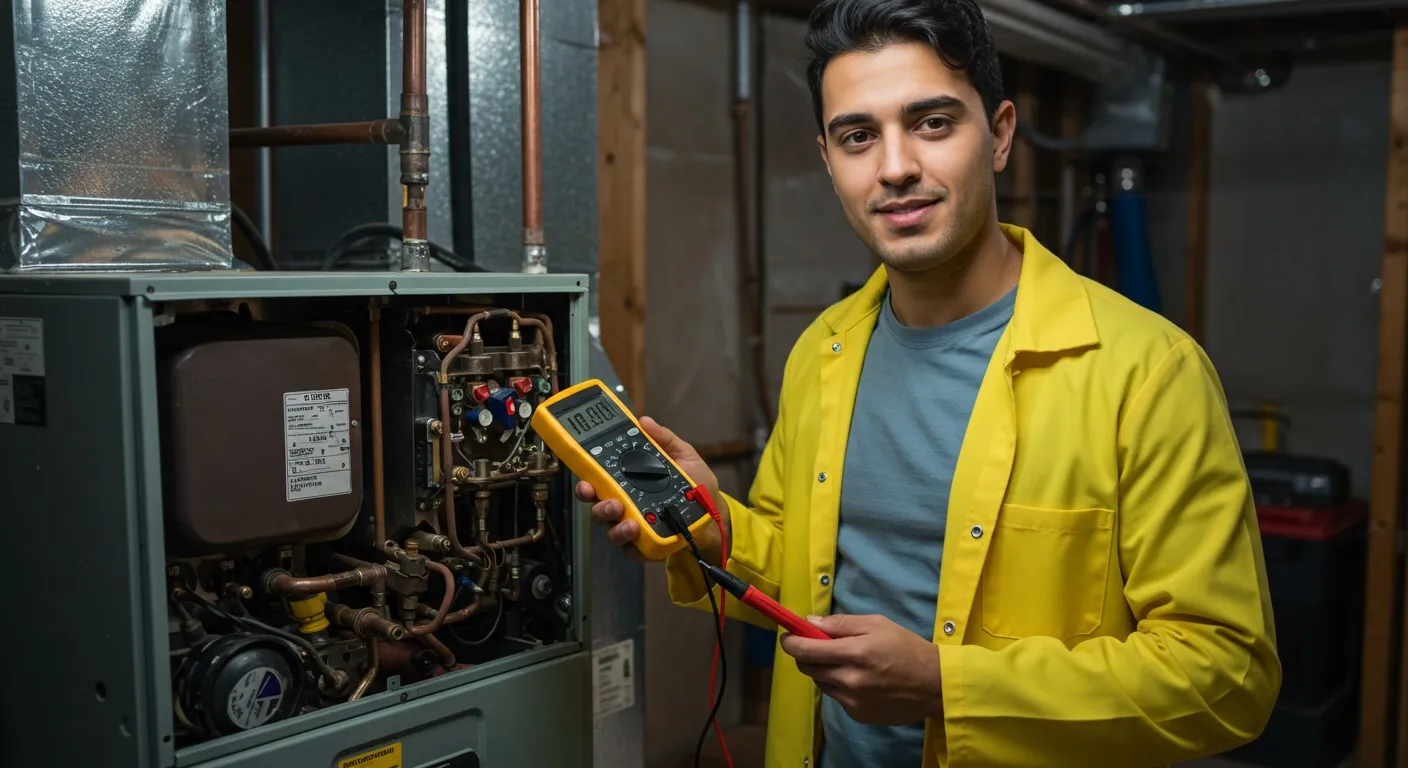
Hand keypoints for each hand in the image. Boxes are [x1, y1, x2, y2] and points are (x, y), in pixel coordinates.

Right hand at [574, 416, 728, 561]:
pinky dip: (631, 544)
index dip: (587, 480)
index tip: (586, 479)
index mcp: (628, 481)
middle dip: (598, 505)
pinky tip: (639, 536)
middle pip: (598, 506)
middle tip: (612, 502)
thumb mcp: (684, 456)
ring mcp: (631, 527)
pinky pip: (630, 550)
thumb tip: (645, 421)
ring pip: (610, 530)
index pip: (600, 480)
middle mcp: (625, 504)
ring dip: (615, 526)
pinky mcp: (643, 547)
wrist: (715, 514)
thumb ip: (665, 439)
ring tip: (630, 523)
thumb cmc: (695, 484)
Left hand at [780, 614, 944, 725]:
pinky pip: (836, 697)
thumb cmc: (906, 647)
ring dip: (823, 671)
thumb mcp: (876, 624)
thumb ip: (840, 623)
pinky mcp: (858, 714)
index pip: (806, 650)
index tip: (787, 636)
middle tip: (816, 646)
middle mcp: (850, 680)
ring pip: (820, 683)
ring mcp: (853, 701)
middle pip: (807, 668)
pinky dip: (838, 686)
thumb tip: (809, 623)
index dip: (790, 642)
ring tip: (844, 662)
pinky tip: (858, 679)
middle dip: (805, 655)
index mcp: (855, 653)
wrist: (934, 685)